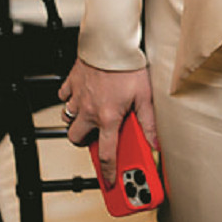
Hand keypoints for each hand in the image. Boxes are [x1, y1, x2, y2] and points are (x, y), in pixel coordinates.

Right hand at [59, 59, 156, 187]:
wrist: (111, 41)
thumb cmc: (129, 65)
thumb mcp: (145, 96)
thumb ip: (149, 122)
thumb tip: (156, 142)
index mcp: (108, 117)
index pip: (106, 153)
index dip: (108, 172)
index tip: (110, 181)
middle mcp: (89, 110)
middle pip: (77, 139)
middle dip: (85, 142)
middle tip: (97, 138)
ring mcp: (78, 96)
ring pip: (68, 118)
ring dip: (77, 120)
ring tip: (90, 116)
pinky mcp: (72, 81)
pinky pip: (64, 96)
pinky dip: (70, 98)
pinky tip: (82, 95)